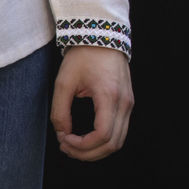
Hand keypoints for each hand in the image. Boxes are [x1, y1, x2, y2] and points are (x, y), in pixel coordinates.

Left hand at [51, 45, 132, 160]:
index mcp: (109, 96)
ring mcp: (129, 102)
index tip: (64, 139)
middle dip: (87, 153)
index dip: (81, 146)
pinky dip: (103, 140)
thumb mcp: (64, 83)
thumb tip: (62, 133)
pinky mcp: (127, 102)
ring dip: (96, 150)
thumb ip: (60, 111)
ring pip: (118, 141)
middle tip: (66, 146)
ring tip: (74, 144)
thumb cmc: (84, 56)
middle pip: (113, 144)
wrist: (102, 36)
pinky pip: (119, 130)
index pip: (102, 136)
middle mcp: (124, 102)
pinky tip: (86, 136)